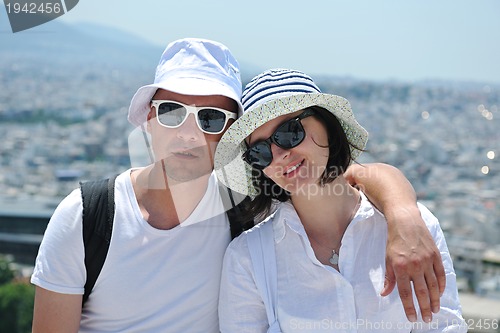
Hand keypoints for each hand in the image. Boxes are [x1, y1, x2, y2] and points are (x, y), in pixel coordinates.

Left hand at [381, 206, 445, 322]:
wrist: (405, 221)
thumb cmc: (394, 241)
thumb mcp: (387, 259)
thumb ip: (388, 278)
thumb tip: (384, 294)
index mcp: (400, 267)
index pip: (406, 293)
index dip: (410, 307)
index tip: (412, 318)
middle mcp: (415, 265)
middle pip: (422, 292)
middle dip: (425, 308)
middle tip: (427, 319)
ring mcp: (427, 260)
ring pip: (433, 285)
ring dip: (435, 300)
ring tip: (435, 310)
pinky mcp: (436, 255)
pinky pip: (441, 274)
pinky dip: (442, 285)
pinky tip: (440, 294)